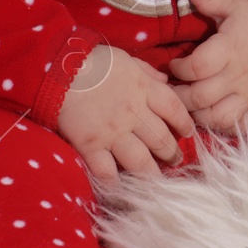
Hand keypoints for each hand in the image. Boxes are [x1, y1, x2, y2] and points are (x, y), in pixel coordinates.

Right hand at [56, 44, 196, 185]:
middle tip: (175, 160)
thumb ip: (147, 72)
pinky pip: (107, 170)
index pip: (174, 109)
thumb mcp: (126, 59)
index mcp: (144, 89)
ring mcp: (113, 132)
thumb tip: (164, 80)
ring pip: (141, 160)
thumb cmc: (93, 61)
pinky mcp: (91, 145)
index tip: (188, 132)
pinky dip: (115, 182)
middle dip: (172, 152)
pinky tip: (121, 188)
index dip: (184, 123)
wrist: (59, 69)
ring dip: (152, 173)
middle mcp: (133, 113)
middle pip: (161, 139)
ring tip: (157, 179)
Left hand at [168, 0, 247, 134]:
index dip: (179, 69)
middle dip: (179, 97)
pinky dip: (224, 128)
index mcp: (229, 49)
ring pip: (216, 118)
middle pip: (200, 98)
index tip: (174, 65)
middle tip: (171, 89)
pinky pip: (240, 127)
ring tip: (188, 105)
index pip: (196, 68)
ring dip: (197, 115)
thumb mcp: (234, 6)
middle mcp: (238, 76)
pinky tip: (212, 117)